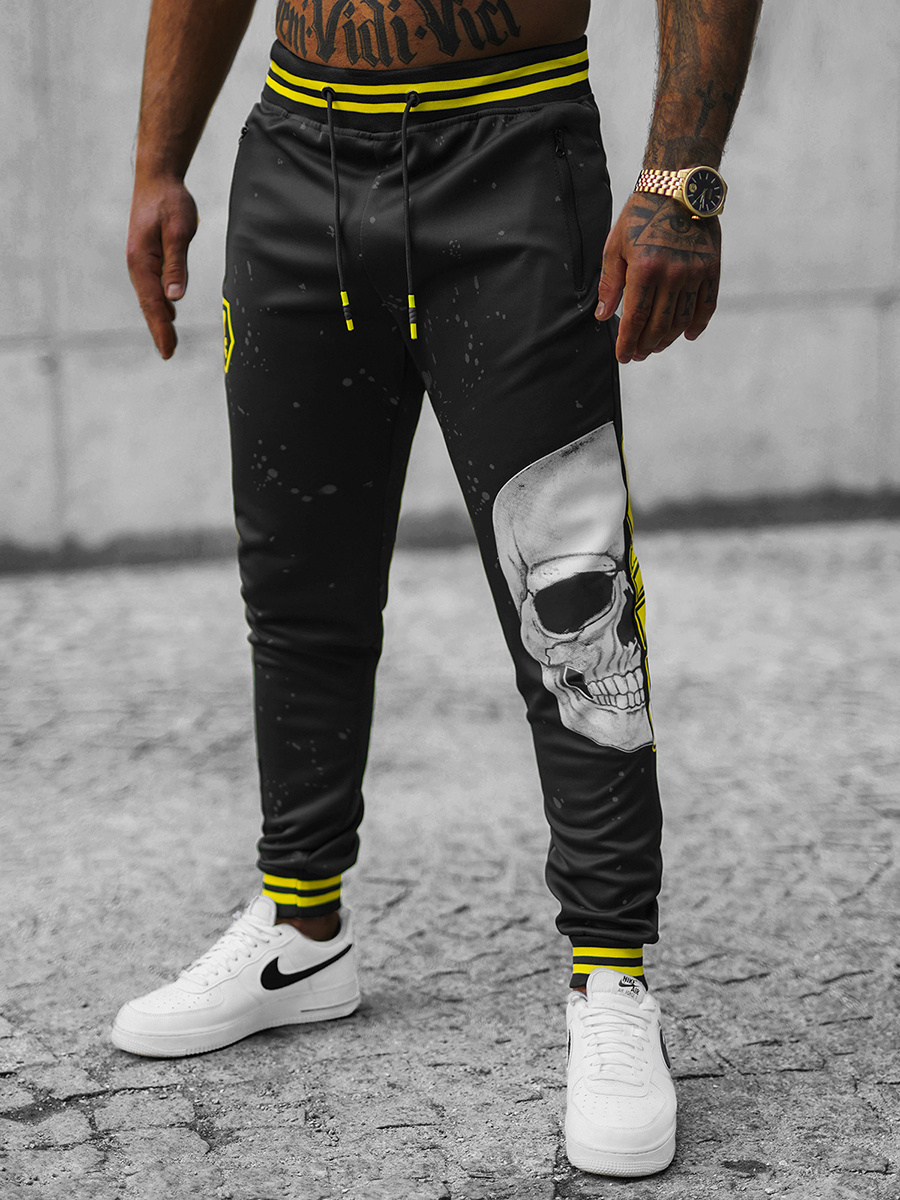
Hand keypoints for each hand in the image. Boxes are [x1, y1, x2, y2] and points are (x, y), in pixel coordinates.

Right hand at [126, 176, 198, 358]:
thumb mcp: (179, 231)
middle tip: (169, 354)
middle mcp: (137, 265)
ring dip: (158, 320)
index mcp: (142, 262)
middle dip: (159, 330)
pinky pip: (152, 287)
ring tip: (168, 341)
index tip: (168, 351)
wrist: (157, 178)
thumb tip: (175, 299)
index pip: (153, 304)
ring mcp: (140, 261)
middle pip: (148, 305)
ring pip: (149, 298)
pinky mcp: (147, 256)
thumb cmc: (170, 201)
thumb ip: (177, 264)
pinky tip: (168, 313)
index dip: (161, 329)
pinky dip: (159, 304)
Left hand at [594, 192, 720, 363]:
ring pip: (681, 320)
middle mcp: (672, 274)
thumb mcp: (615, 247)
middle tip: (638, 355)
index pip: (635, 318)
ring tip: (656, 347)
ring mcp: (695, 272)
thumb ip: (610, 284)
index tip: (623, 357)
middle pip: (659, 325)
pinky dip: (697, 325)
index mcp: (644, 269)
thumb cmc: (640, 217)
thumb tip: (603, 317)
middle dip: (645, 346)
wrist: (677, 188)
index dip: (627, 342)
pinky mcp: (711, 268)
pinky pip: (706, 305)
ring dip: (668, 339)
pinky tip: (687, 335)